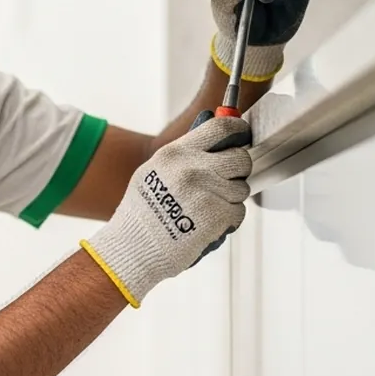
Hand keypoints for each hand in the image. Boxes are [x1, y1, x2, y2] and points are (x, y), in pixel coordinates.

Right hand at [81, 115, 252, 306]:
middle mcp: (193, 169)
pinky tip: (206, 224)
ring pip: (241, 188)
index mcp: (176, 154)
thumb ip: (185, 153)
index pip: (222, 127)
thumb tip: (216, 133)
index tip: (241, 137)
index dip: (238, 131)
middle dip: (236, 172)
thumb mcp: (154, 172)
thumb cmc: (141, 213)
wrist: (133, 248)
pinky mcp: (217, 216)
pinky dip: (227, 220)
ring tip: (204, 208)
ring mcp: (207, 193)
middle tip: (221, 182)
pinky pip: (238, 211)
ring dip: (230, 199)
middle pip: (240, 159)